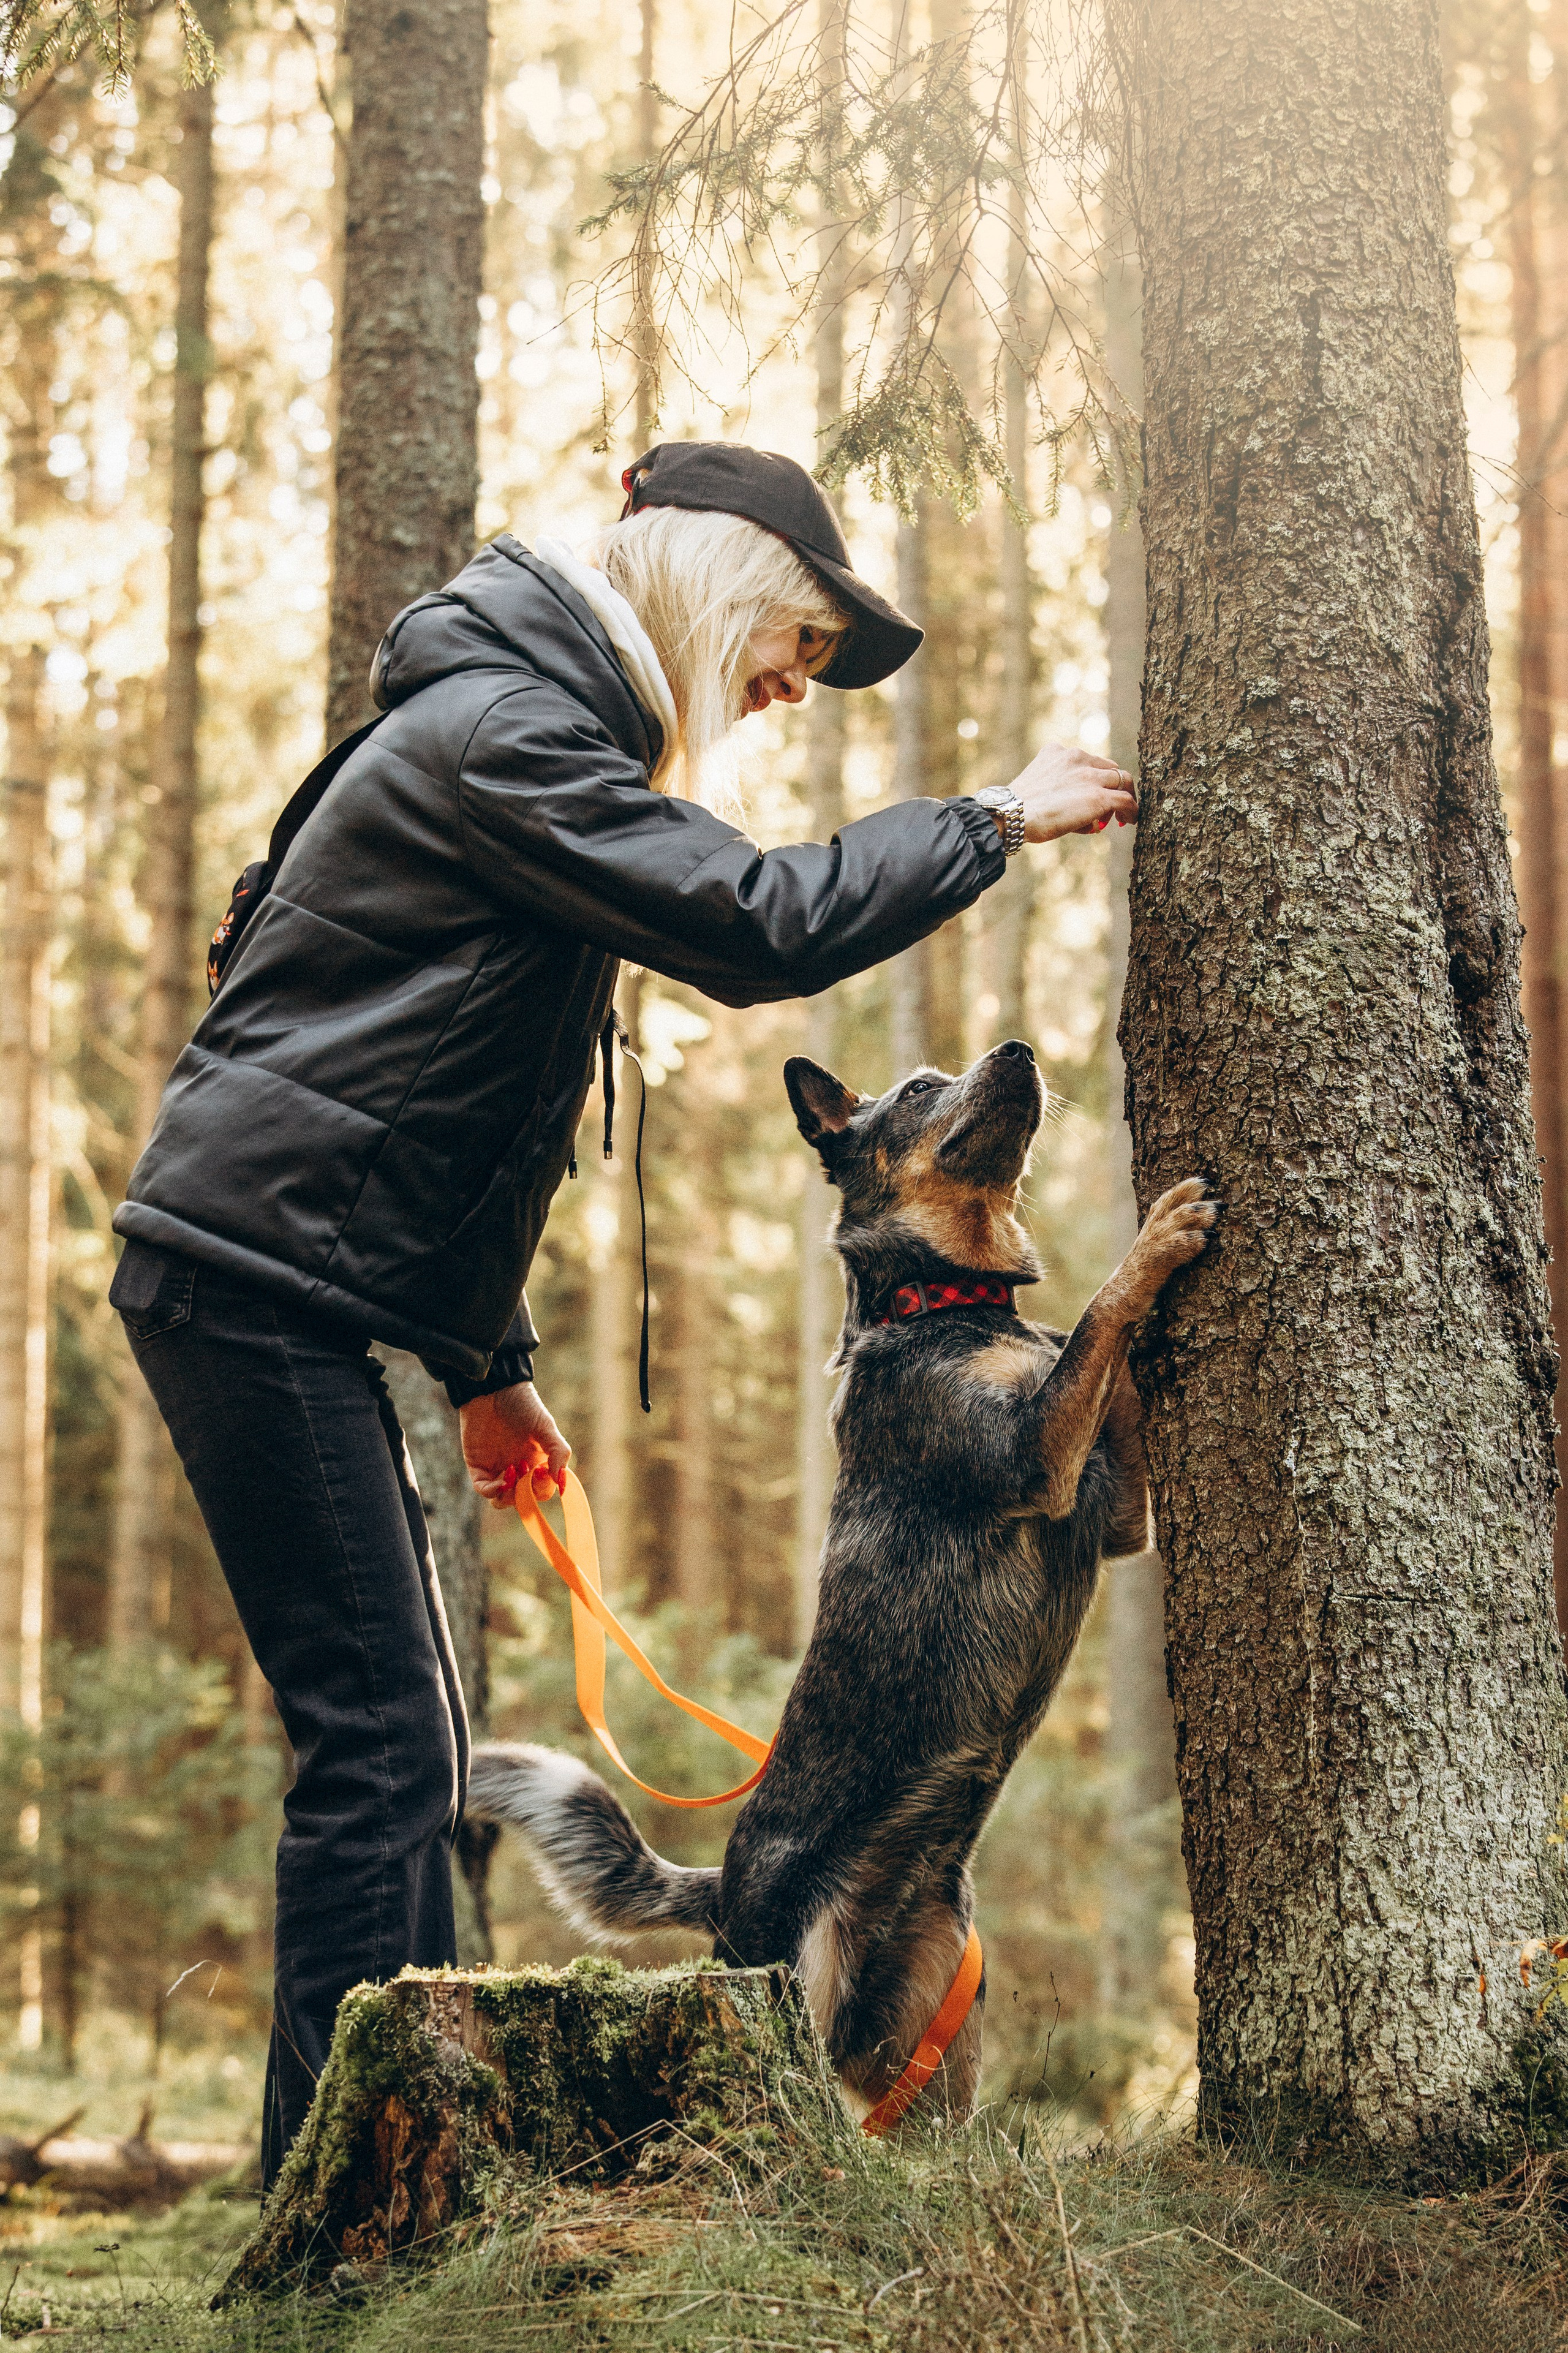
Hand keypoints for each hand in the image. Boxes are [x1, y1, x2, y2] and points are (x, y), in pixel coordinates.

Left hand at [460, 1382, 571, 1509]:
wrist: (494, 1389)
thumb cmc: (523, 1404)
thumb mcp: (546, 1427)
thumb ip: (558, 1452)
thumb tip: (562, 1482)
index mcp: (536, 1461)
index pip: (542, 1489)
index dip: (544, 1488)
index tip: (542, 1472)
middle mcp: (518, 1468)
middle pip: (522, 1498)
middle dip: (526, 1495)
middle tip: (526, 1476)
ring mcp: (497, 1468)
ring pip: (502, 1498)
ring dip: (508, 1497)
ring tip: (512, 1478)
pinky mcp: (478, 1465)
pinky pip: (483, 1488)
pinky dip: (491, 1491)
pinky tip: (500, 1482)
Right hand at [1006, 742, 1138, 842]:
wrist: (1011, 814)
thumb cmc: (1016, 808)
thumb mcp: (1035, 784)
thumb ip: (1054, 785)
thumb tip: (1071, 808)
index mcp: (1057, 752)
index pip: (1088, 761)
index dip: (1094, 779)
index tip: (1091, 794)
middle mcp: (1076, 757)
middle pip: (1109, 768)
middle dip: (1110, 787)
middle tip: (1109, 808)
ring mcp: (1089, 776)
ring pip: (1123, 780)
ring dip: (1124, 798)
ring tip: (1122, 816)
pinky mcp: (1099, 796)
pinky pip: (1126, 800)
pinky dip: (1132, 810)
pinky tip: (1129, 820)